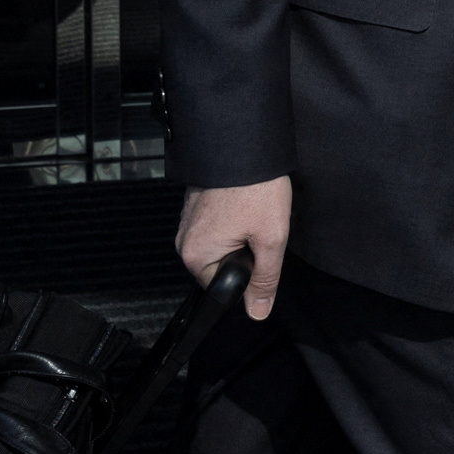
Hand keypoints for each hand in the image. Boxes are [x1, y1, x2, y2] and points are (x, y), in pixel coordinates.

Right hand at [178, 177, 291, 320]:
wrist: (243, 141)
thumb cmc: (255, 188)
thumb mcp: (270, 239)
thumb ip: (265, 280)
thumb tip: (257, 312)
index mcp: (195, 255)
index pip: (221, 287)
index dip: (247, 276)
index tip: (259, 249)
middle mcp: (184, 239)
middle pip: (219, 265)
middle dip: (244, 253)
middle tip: (259, 226)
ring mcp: (187, 220)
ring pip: (220, 244)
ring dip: (241, 234)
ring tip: (253, 211)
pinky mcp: (195, 204)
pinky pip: (216, 226)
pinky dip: (234, 218)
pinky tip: (246, 202)